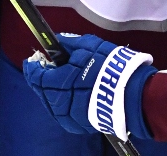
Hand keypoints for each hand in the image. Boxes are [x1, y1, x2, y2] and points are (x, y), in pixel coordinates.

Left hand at [23, 34, 155, 140]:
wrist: (133, 94)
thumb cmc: (110, 67)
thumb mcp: (89, 46)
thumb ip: (69, 43)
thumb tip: (57, 41)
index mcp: (58, 83)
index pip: (37, 76)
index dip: (33, 67)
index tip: (33, 60)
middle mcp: (59, 104)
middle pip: (42, 92)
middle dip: (42, 79)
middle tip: (47, 67)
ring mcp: (70, 117)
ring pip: (53, 104)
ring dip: (52, 92)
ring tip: (59, 79)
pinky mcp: (81, 124)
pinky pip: (65, 113)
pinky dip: (63, 102)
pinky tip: (70, 93)